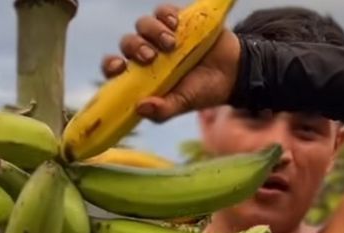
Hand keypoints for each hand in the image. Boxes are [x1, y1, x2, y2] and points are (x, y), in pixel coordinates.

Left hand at [101, 4, 241, 121]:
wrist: (232, 72)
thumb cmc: (202, 91)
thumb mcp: (183, 104)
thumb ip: (162, 111)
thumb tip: (140, 108)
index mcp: (142, 76)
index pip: (115, 68)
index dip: (111, 65)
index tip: (119, 66)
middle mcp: (147, 54)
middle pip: (127, 43)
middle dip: (135, 47)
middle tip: (151, 57)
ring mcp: (161, 35)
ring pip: (142, 25)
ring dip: (151, 32)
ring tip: (171, 44)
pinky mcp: (177, 19)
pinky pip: (162, 11)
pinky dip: (165, 16)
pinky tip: (175, 25)